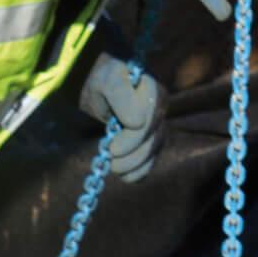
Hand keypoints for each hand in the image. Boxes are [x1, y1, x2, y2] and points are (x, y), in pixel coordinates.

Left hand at [78, 52, 164, 181]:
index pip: (147, 121)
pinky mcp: (151, 137)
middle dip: (132, 155)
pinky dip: (141, 171)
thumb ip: (121, 95)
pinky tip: (127, 177)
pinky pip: (152, 157)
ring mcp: (157, 123)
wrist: (98, 84)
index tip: (111, 149)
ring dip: (136, 165)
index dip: (131, 139)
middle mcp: (160, 107)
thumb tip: (137, 123)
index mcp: (152, 91)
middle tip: (111, 164)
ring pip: (154, 150)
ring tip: (116, 170)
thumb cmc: (101, 78)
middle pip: (152, 139)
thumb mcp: (107, 80)